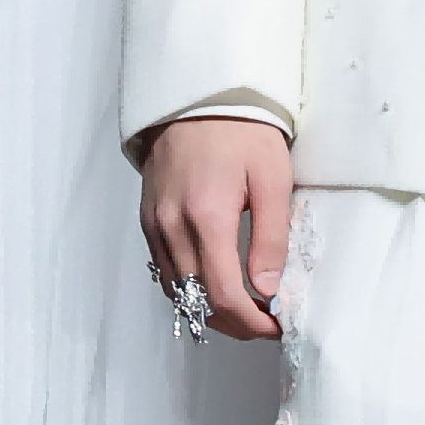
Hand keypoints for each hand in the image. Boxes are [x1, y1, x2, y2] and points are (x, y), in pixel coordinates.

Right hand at [139, 111, 294, 342]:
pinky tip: (214, 286)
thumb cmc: (242, 132)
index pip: (224, 295)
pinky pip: (165, 271)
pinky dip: (190, 290)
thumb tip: (269, 291)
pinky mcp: (147, 220)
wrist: (198, 98)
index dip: (253, 323)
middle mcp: (172, 227)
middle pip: (199, 302)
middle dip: (236, 324)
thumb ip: (270, 239)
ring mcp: (154, 225)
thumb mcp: (273, 180)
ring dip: (211, 311)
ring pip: (178, 292)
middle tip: (267, 323)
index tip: (278, 326)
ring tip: (245, 310)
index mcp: (206, 218)